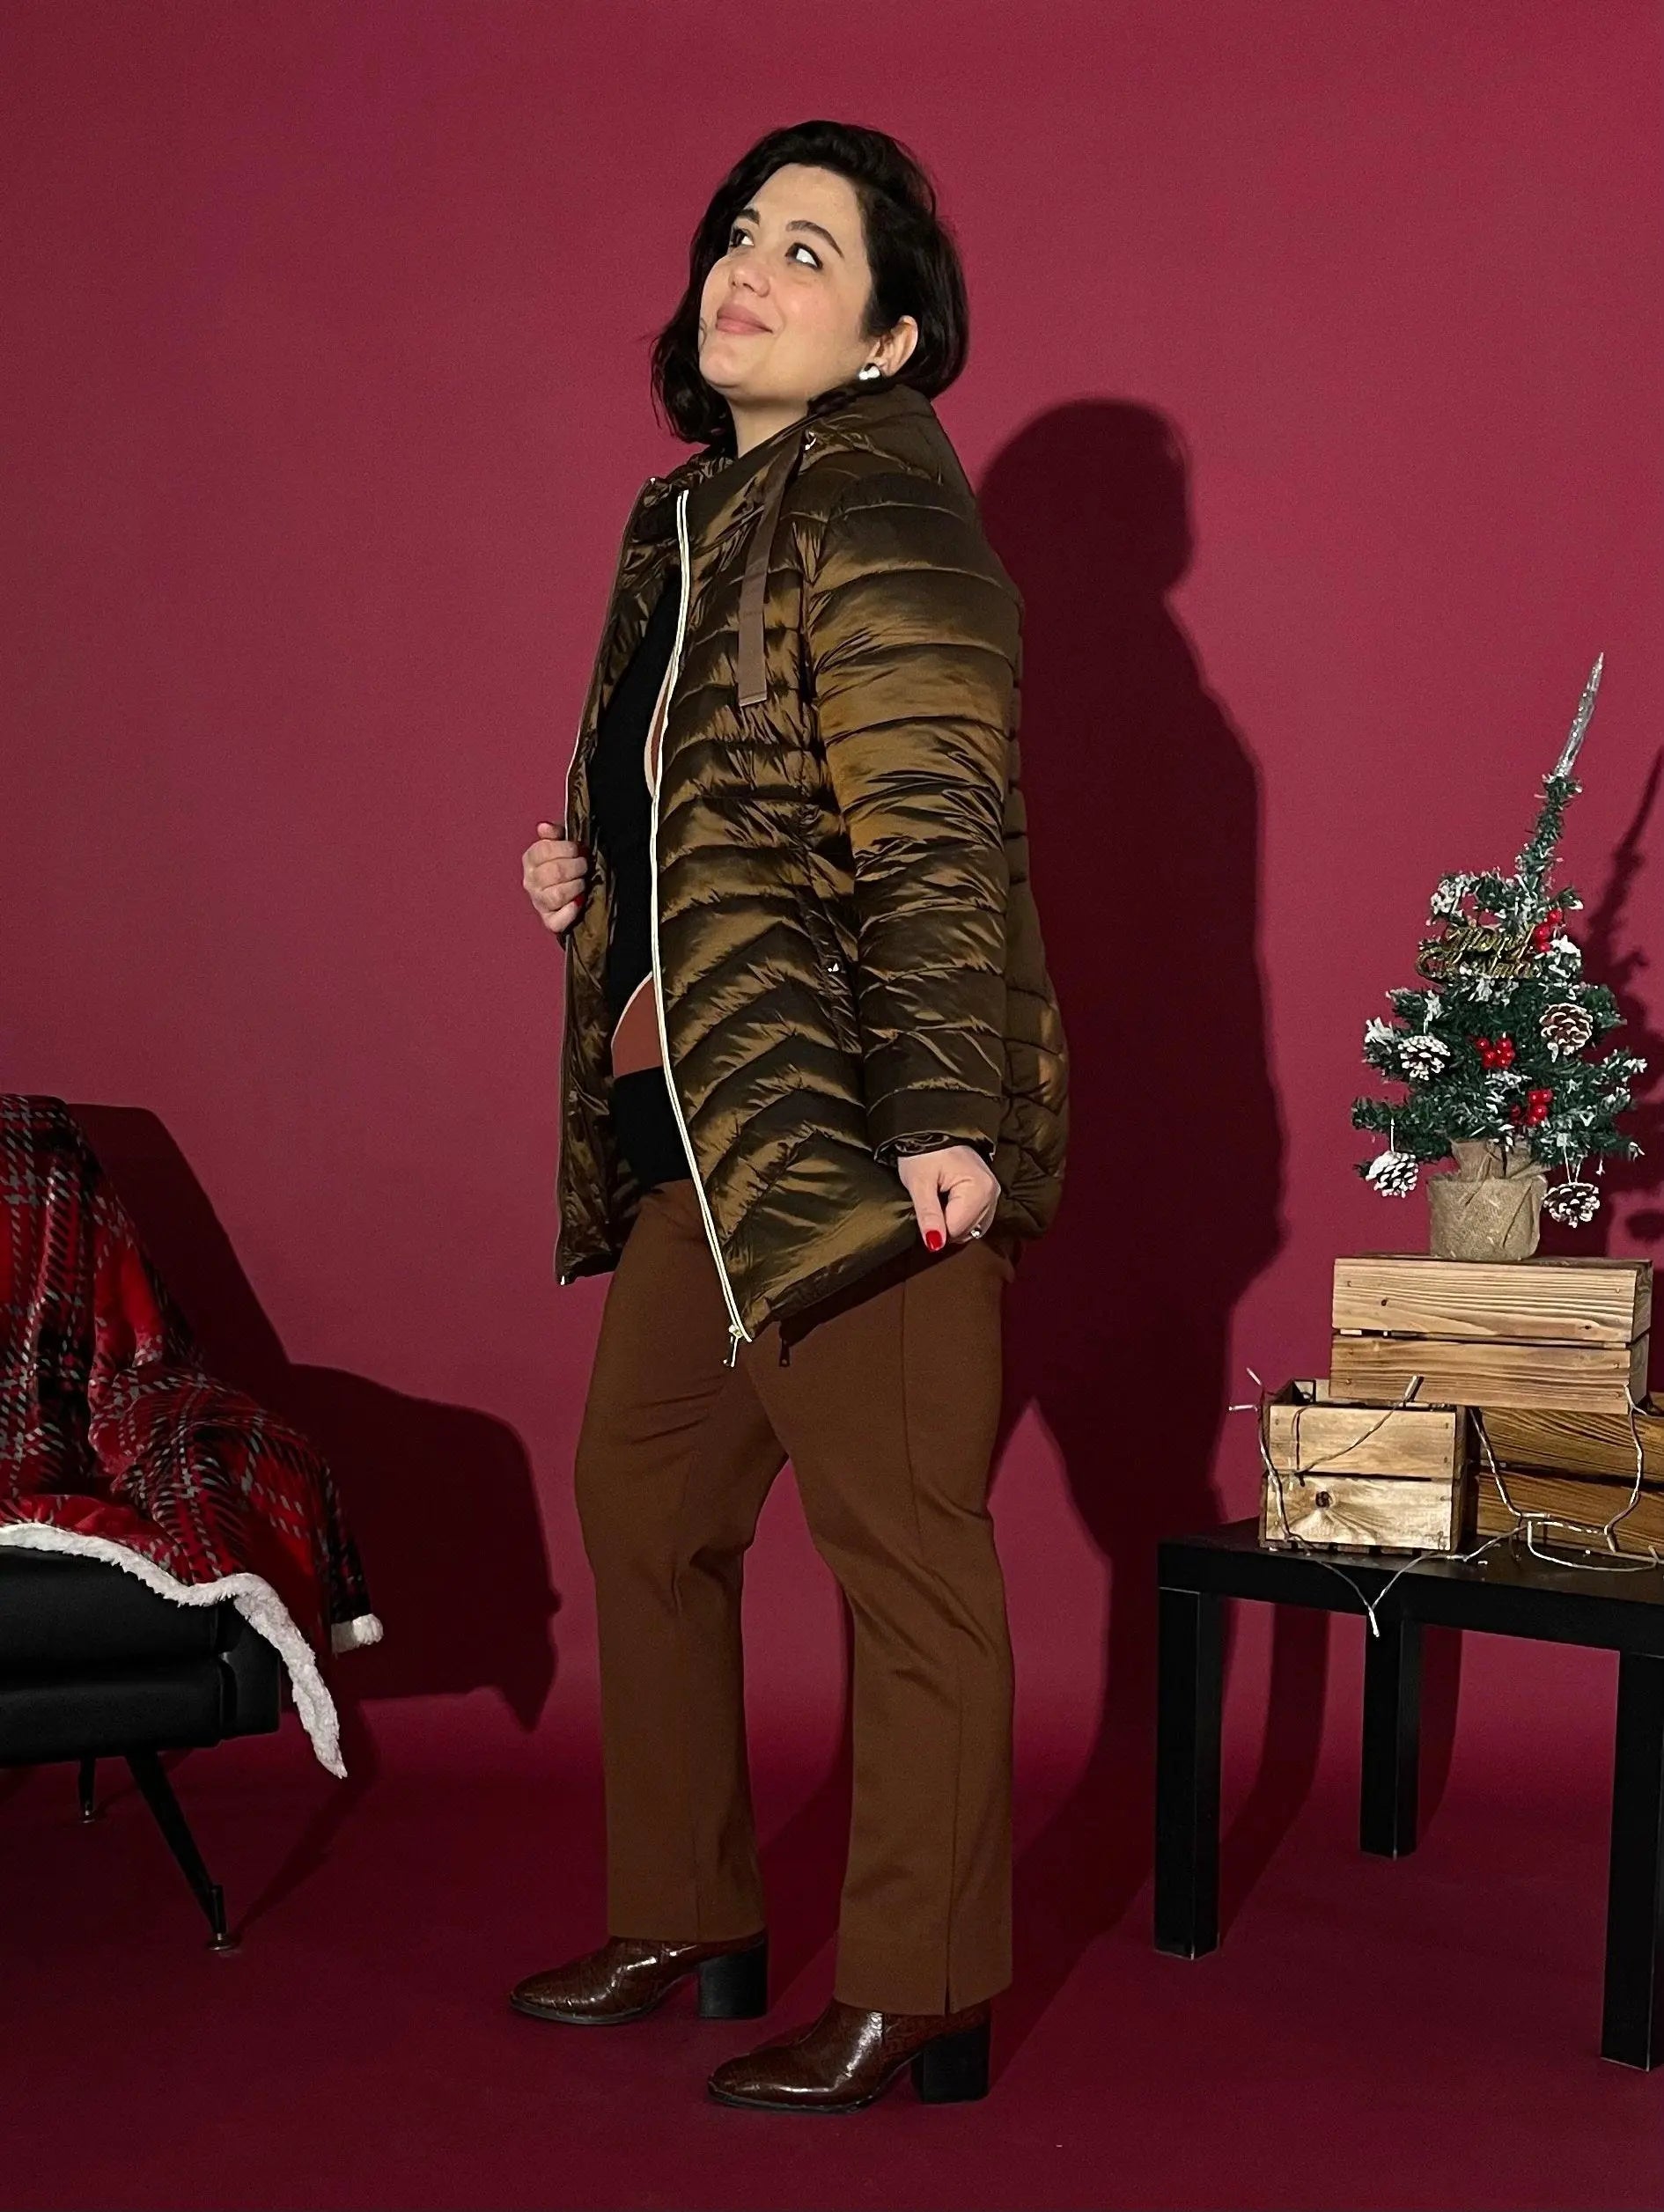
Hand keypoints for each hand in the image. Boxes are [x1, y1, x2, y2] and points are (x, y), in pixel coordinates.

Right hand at [522, 821, 587, 936]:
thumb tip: (544, 827)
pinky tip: (578, 903)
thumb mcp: (560, 844)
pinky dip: (569, 913)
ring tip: (583, 882)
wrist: (568, 891)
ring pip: (556, 895)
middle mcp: (531, 882)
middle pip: (553, 872)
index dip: (566, 849)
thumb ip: (553, 834)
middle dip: (575, 867)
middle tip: (584, 866)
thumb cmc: (565, 863)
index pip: (543, 850)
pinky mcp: (549, 920)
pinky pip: (557, 921)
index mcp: (530, 860)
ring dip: (575, 887)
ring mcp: (539, 902)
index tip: (578, 850)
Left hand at [895, 1145, 999, 1251]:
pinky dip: (961, 1217)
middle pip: (966, 1231)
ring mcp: (994, 1194)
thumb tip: (935, 1244)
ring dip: (952, 1222)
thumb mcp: (919, 1183)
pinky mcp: (989, 1194)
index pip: (956, 1230)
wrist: (933, 1131)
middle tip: (930, 1201)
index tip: (924, 1208)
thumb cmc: (923, 1154)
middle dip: (944, 1225)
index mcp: (979, 1190)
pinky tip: (948, 1203)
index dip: (935, 1226)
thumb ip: (929, 1214)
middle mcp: (992, 1194)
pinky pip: (976, 1219)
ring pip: (971, 1228)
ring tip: (939, 1200)